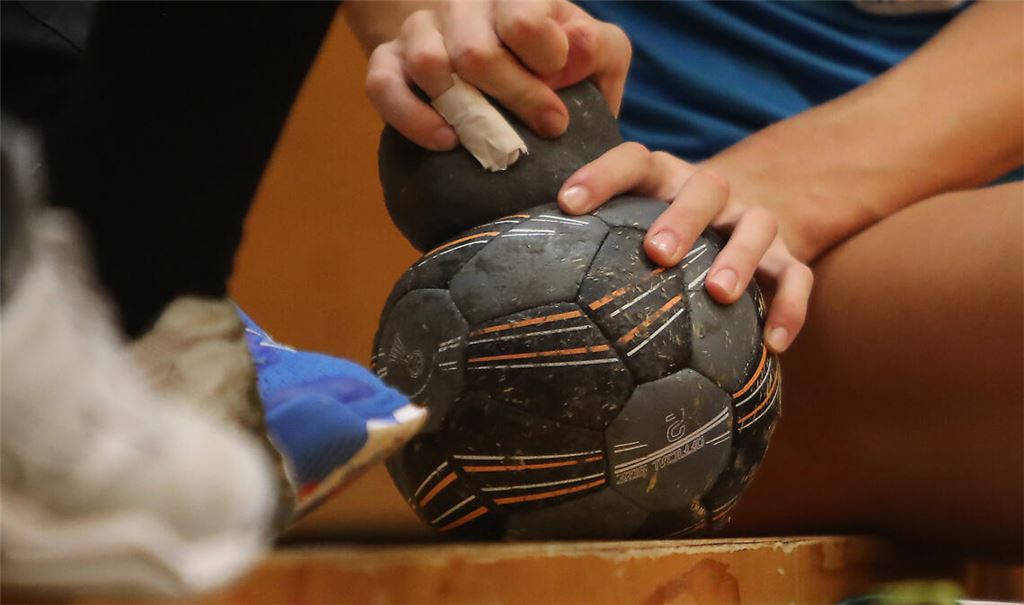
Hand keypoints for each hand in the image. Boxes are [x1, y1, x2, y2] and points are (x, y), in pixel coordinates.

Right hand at [365, 0, 630, 149]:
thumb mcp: (596, 55)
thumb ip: (599, 51)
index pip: (523, 21)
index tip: (562, 84)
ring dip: (465, 111)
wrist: (503, 78)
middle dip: (518, 98)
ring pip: (429, 65)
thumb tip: (576, 50)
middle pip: (477, 53)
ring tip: (494, 139)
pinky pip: (384, 86)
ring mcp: (421, 31)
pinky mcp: (388, 62)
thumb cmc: (555, 67)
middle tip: (549, 127)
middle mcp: (463, 5)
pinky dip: (414, 120)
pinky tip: (446, 141)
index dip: (547, 60)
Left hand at [557, 143, 812, 352]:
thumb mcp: (632, 219)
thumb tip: (518, 275)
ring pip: (757, 226)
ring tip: (718, 294)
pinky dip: (791, 308)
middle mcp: (712, 192)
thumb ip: (591, 238)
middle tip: (657, 253)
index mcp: (665, 177)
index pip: (633, 161)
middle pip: (704, 188)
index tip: (567, 205)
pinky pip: (797, 277)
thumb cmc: (662, 227)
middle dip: (682, 218)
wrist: (743, 211)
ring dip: (739, 257)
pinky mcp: (786, 256)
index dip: (600, 176)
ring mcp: (752, 221)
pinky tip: (773, 346)